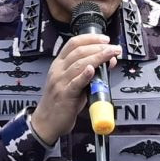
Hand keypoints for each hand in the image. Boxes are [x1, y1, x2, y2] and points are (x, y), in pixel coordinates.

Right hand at [26, 30, 120, 144]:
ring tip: (111, 55)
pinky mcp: (65, 95)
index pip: (73, 44)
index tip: (105, 39)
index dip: (90, 38)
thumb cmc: (60, 102)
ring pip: (79, 64)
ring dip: (98, 57)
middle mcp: (58, 71)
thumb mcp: (70, 82)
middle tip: (114, 48)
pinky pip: (75, 83)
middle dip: (99, 47)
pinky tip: (93, 69)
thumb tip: (104, 63)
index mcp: (58, 64)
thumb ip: (84, 72)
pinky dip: (85, 75)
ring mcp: (60, 82)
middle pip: (79, 52)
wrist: (46, 122)